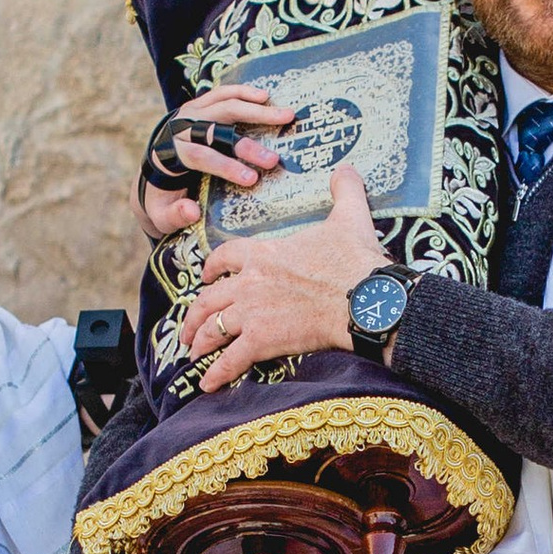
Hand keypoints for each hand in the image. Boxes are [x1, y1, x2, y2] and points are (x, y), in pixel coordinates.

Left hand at [139, 84, 294, 241]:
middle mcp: (178, 128)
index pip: (200, 156)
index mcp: (169, 154)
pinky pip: (222, 94)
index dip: (226, 166)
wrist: (153, 171)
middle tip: (273, 159)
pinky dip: (243, 92)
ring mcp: (189, 113)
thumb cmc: (161, 197)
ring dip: (255, 110)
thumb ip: (175, 215)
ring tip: (284, 116)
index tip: (252, 179)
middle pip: (215, 129)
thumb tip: (193, 211)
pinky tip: (264, 96)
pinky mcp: (199, 105)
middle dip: (246, 144)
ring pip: (223, 105)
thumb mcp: (162, 215)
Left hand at [183, 168, 389, 390]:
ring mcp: (252, 312)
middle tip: (188, 327)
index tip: (205, 276)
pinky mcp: (262, 340)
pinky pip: (231, 360)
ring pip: (212, 328)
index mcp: (263, 252)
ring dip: (200, 342)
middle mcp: (249, 281)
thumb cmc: (355, 260)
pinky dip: (217, 374)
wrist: (364, 297)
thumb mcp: (349, 217)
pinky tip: (208, 385)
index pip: (223, 257)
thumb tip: (347, 169)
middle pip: (208, 298)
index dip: (211, 268)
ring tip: (193, 354)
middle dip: (194, 314)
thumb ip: (344, 191)